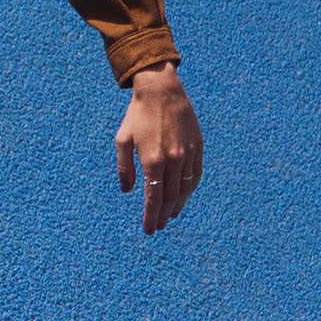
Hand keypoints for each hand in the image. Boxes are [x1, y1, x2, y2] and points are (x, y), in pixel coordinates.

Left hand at [115, 63, 203, 235]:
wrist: (162, 91)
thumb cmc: (137, 115)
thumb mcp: (122, 140)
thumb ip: (125, 168)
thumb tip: (127, 191)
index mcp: (152, 160)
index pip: (153, 199)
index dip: (151, 217)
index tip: (149, 230)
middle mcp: (173, 160)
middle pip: (170, 198)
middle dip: (163, 215)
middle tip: (159, 226)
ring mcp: (188, 154)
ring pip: (185, 189)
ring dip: (178, 206)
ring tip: (170, 216)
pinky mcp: (198, 147)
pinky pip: (196, 175)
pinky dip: (190, 189)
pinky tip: (183, 196)